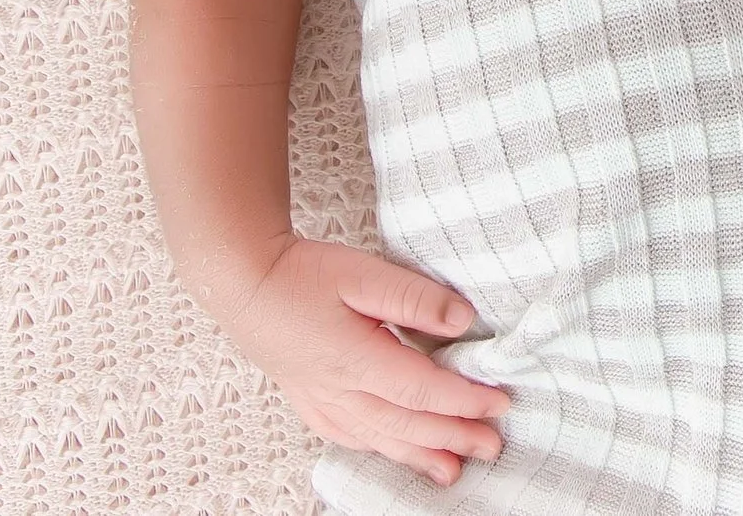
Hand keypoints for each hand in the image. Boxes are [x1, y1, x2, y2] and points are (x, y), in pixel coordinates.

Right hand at [218, 235, 511, 485]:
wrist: (241, 283)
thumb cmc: (301, 274)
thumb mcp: (362, 272)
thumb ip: (414, 297)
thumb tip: (463, 318)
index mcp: (355, 359)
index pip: (421, 390)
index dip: (464, 401)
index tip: (500, 402)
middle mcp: (339, 390)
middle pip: (406, 424)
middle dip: (453, 437)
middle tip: (492, 446)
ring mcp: (321, 401)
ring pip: (379, 438)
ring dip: (420, 455)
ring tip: (454, 470)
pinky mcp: (310, 401)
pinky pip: (350, 437)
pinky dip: (379, 450)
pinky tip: (395, 454)